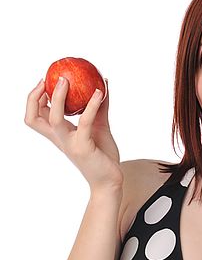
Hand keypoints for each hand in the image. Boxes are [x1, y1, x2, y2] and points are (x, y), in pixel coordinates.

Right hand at [24, 77, 123, 191]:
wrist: (111, 180)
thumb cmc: (103, 155)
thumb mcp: (99, 126)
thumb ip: (98, 108)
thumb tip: (102, 85)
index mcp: (58, 134)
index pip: (35, 116)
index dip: (34, 98)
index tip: (43, 81)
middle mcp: (59, 139)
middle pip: (33, 118)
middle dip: (34, 97)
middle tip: (48, 78)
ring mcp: (69, 143)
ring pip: (54, 118)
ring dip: (57, 97)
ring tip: (66, 80)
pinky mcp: (83, 147)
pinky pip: (84, 121)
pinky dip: (91, 105)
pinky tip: (99, 92)